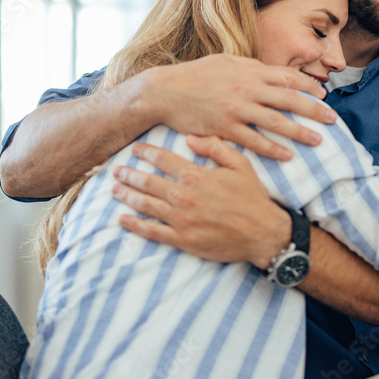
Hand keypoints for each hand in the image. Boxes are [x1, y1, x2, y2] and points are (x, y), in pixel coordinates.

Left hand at [111, 134, 289, 268]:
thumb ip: (215, 147)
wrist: (263, 233)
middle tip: (117, 170)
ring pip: (146, 205)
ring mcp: (181, 220)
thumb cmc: (253, 197)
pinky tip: (123, 219)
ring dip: (128, 196)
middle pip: (149, 182)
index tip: (135, 150)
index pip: (164, 160)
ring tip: (115, 190)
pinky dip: (135, 225)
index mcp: (197, 177)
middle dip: (130, 175)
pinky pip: (153, 232)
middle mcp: (184, 197)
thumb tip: (190, 137)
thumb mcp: (240, 164)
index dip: (147, 153)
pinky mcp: (183, 240)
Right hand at [141, 54, 337, 160]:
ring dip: (300, 132)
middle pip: (289, 99)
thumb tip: (269, 71)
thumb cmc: (194, 76)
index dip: (308, 86)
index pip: (287, 77)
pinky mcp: (224, 128)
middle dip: (314, 110)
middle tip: (332, 119)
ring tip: (318, 140)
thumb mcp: (224, 61)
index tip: (322, 95)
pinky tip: (287, 155)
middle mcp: (246, 89)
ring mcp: (236, 109)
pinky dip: (273, 149)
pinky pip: (254, 141)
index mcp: (248, 71)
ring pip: (276, 122)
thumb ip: (249, 67)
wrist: (164, 92)